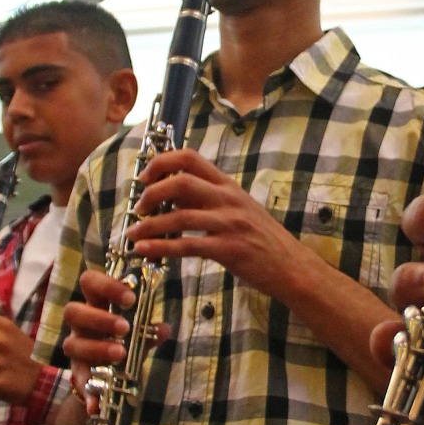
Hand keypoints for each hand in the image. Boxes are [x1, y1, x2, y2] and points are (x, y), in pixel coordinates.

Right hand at [57, 269, 171, 407]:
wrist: (111, 376)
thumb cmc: (125, 341)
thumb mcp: (139, 335)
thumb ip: (149, 332)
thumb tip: (163, 329)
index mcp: (96, 304)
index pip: (89, 282)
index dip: (106, 285)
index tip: (130, 298)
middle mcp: (81, 324)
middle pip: (73, 311)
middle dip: (99, 318)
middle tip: (125, 328)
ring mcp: (76, 347)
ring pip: (72, 344)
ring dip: (96, 348)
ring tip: (120, 354)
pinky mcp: (77, 372)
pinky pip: (77, 380)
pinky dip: (88, 392)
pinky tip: (98, 403)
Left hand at [127, 149, 307, 297]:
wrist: (291, 266)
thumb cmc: (263, 239)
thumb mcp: (238, 209)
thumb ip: (207, 199)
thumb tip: (171, 195)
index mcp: (228, 185)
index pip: (191, 158)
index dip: (162, 161)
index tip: (145, 176)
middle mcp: (228, 199)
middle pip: (181, 181)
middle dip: (151, 192)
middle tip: (138, 207)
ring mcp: (229, 223)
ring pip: (179, 216)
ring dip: (149, 225)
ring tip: (132, 234)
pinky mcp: (229, 249)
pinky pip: (187, 245)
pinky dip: (160, 248)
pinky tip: (144, 252)